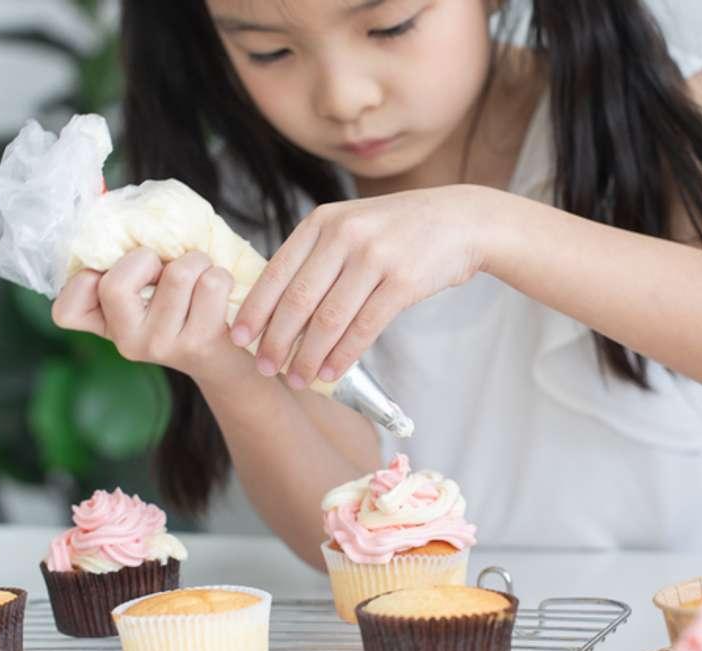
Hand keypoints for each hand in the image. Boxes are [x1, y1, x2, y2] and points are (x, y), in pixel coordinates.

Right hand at [52, 249, 246, 383]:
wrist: (224, 353)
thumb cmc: (182, 305)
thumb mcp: (144, 289)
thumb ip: (125, 264)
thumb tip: (128, 219)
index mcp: (105, 326)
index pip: (65, 310)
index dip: (87, 279)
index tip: (122, 275)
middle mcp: (127, 342)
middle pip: (117, 283)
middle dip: (150, 258)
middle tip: (168, 269)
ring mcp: (162, 346)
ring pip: (178, 274)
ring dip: (196, 260)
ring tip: (200, 277)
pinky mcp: (200, 343)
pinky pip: (211, 283)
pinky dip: (220, 274)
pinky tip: (218, 292)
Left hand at [229, 185, 489, 388]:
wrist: (460, 220)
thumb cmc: (399, 230)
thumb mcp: (351, 224)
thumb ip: (317, 254)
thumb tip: (275, 304)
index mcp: (322, 221)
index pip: (277, 271)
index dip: (256, 309)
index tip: (240, 339)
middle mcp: (344, 236)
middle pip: (298, 300)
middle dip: (276, 340)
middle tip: (264, 368)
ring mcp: (375, 258)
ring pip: (329, 319)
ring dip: (309, 356)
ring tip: (297, 379)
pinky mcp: (403, 282)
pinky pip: (364, 328)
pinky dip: (343, 356)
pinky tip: (331, 373)